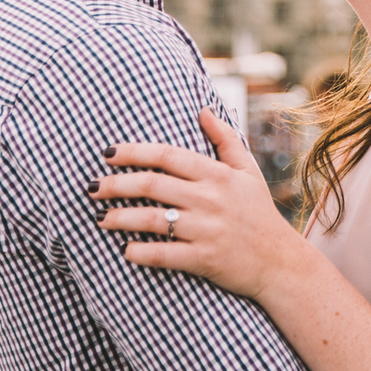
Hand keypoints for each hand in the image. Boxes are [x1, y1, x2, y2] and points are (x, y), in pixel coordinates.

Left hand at [95, 110, 311, 302]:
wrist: (279, 262)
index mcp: (217, 174)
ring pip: (150, 219)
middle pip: (151, 184)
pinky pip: (162, 255)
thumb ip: (224, 139)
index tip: (108, 153)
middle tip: (91, 188)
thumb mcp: (248, 170)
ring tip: (99, 218)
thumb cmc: (258, 213)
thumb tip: (203, 109)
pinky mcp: (203, 259)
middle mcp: (209, 198)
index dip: (133, 152)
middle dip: (115, 185)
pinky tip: (124, 250)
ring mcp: (206, 230)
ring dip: (119, 218)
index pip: (166, 155)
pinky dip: (139, 252)